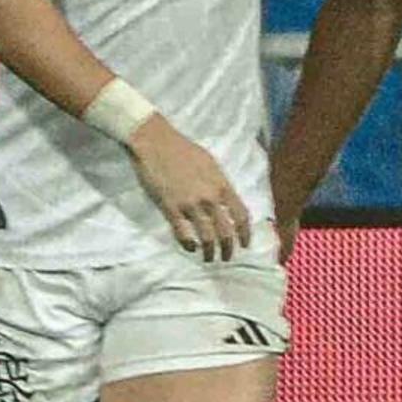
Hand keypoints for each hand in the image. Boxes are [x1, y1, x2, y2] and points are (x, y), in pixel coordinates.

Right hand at [126, 117, 252, 263]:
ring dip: (209, 252)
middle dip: (229, 248)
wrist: (157, 143)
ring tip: (208, 258)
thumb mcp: (212, 165)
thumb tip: (226, 200)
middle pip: (226, 231)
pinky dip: (189, 244)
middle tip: (227, 257)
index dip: (245, 233)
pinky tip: (190, 248)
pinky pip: (182, 233)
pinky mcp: (170, 208)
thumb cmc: (185, 150)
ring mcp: (190, 204)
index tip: (244, 244)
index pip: (241, 215)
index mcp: (222, 186)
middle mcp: (209, 198)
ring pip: (207, 236)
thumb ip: (220, 184)